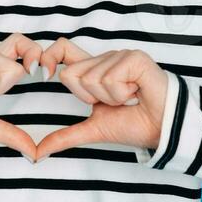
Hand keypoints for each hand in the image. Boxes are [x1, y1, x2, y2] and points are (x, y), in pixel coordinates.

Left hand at [33, 38, 170, 160]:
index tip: (43, 74)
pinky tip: (138, 93)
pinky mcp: (134, 58)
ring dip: (110, 98)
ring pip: (90, 79)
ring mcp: (120, 56)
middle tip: (114, 102)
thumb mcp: (93, 129)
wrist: (163, 130)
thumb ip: (65, 136)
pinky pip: (110, 79)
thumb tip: (39, 152)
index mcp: (94, 70)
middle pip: (71, 74)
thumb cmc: (135, 125)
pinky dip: (122, 94)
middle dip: (90, 97)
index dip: (49, 58)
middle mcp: (105, 59)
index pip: (63, 50)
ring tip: (129, 99)